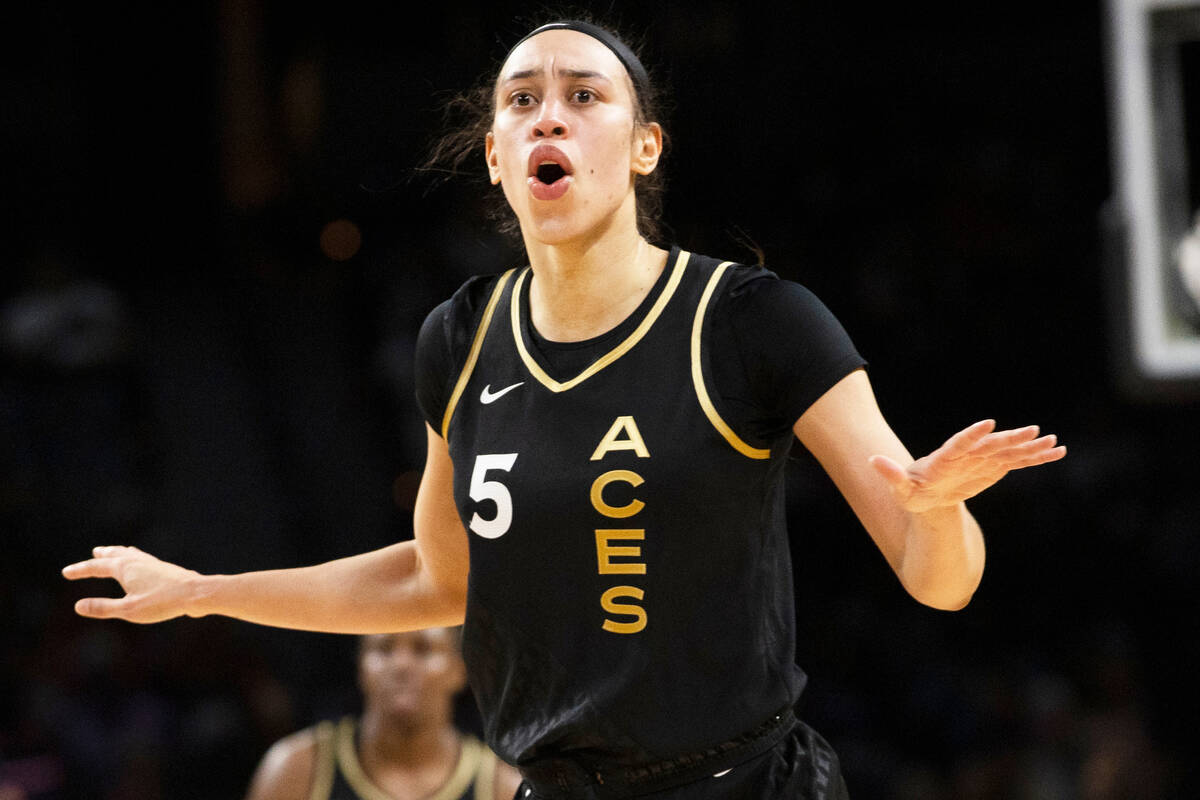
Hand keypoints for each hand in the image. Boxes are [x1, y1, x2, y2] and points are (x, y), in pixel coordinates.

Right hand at [62, 546, 201, 622]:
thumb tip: (78, 606)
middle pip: (116, 555)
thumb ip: (103, 607)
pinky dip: (135, 558)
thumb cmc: (162, 602)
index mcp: (125, 568)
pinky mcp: (165, 569)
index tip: (66, 572)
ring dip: (120, 553)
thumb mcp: (128, 609)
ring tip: (116, 552)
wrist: (196, 593)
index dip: (80, 570)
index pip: (96, 567)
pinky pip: (144, 559)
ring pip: (132, 554)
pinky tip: (143, 565)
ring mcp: (153, 563)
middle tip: (95, 551)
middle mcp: (138, 561)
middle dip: (103, 555)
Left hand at [868, 420, 1064, 513]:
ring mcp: (983, 460)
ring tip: (1054, 442)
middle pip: (991, 445)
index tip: (988, 424)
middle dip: (1011, 438)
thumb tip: (872, 461)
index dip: (972, 434)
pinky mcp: (994, 468)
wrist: (927, 495)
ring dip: (1031, 447)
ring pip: (1009, 452)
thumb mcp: (899, 489)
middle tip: (1034, 431)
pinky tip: (1057, 452)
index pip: (959, 444)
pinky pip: (1017, 462)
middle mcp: (967, 455)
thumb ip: (890, 475)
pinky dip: (1036, 458)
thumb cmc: (911, 491)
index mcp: (945, 458)